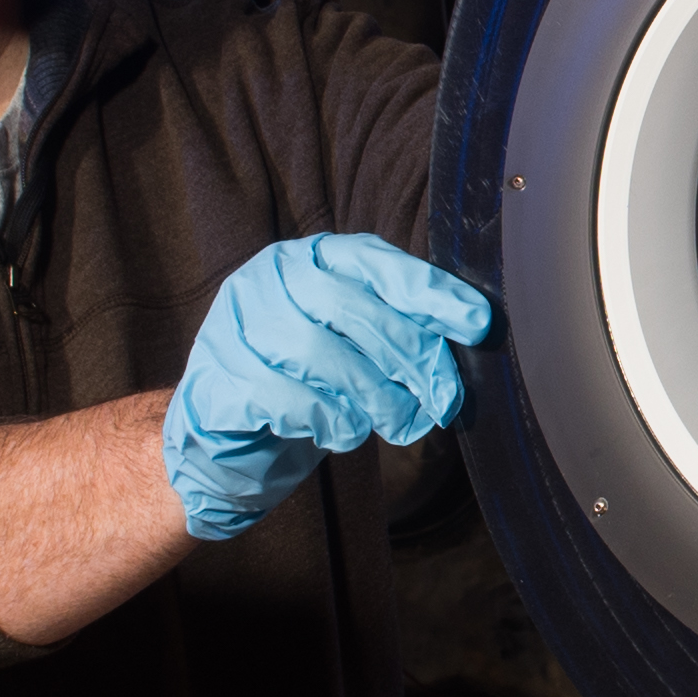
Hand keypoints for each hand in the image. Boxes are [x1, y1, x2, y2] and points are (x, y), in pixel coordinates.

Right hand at [161, 236, 492, 540]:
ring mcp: (235, 328)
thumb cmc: (300, 382)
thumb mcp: (348, 343)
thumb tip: (462, 343)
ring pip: (320, 353)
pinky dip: (331, 421)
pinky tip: (343, 432)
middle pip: (351, 307)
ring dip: (374, 396)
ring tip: (399, 423)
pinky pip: (288, 398)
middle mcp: (266, 282)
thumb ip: (392, 331)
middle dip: (409, 354)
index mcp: (305, 260)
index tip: (477, 323)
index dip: (429, 291)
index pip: (374, 262)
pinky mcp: (220, 380)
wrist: (223, 436)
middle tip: (444, 396)